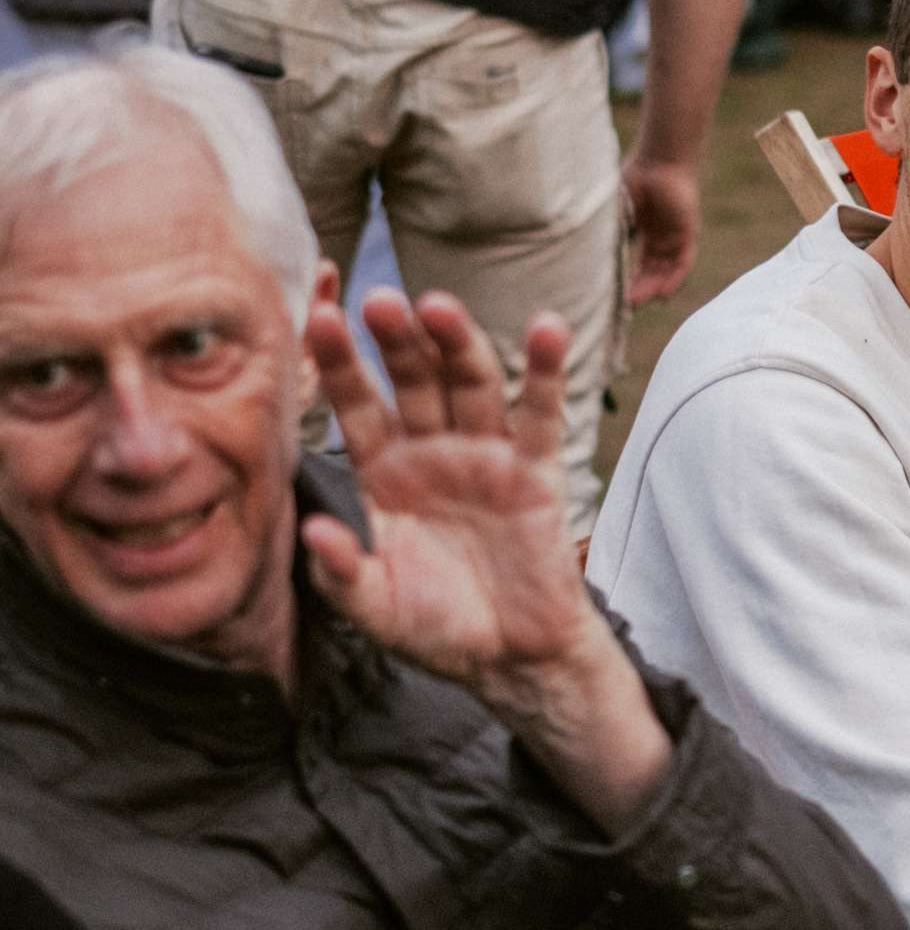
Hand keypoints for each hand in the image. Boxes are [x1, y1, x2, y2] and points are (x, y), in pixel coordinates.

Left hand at [302, 289, 670, 831]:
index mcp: (386, 476)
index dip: (341, 368)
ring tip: (439, 307)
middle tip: (379, 301)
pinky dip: (546, 370)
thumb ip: (342, 572)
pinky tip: (547, 328)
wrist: (509, 658)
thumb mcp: (375, 608)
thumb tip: (310, 531)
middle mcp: (434, 453)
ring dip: (459, 343)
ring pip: (472, 385)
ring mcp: (487, 456)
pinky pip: (541, 414)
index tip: (316, 322)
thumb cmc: (436, 628)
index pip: (358, 408)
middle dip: (398, 343)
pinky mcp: (538, 471)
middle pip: (415, 382)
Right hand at [621, 156, 700, 302]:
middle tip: (622, 307)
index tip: (612, 297)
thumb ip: (607, 230)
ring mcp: (676, 236)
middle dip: (637, 291)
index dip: (626, 282)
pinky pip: (683, 262)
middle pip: (651, 273)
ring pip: (666, 271)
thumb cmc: (634, 177)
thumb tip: (582, 256)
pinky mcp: (688, 233)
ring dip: (652, 289)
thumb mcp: (615, 210)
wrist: (658, 159)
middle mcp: (662, 237)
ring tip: (637, 304)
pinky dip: (674, 279)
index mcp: (645, 231)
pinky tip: (663, 294)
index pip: (637, 265)